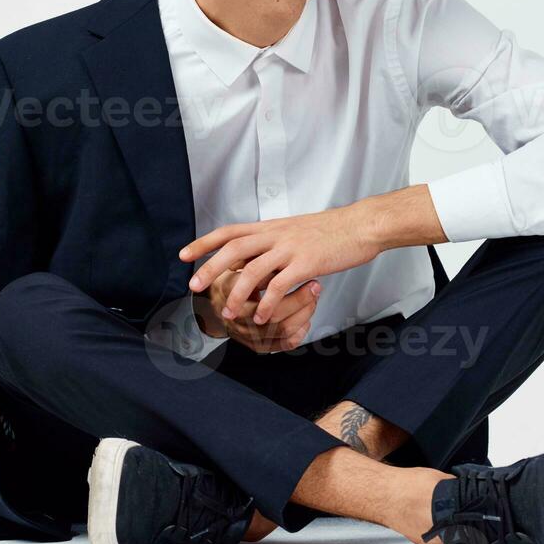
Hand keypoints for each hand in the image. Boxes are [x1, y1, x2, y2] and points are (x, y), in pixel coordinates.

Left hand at [181, 205, 382, 326]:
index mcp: (270, 228)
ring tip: (228, 313)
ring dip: (237, 294)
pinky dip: (268, 303)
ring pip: (253, 270)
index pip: (229, 231)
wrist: (359, 226)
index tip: (184, 255)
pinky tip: (263, 318)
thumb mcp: (293, 232)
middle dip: (210, 267)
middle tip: (193, 286)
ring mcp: (291, 248)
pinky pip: (280, 285)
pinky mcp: (307, 263)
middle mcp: (276, 235)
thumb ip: (271, 244)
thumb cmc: (329, 232)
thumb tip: (250, 257)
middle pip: (234, 248)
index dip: (204, 242)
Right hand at [196, 268, 321, 352]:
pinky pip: (286, 343)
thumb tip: (275, 252)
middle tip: (315, 285)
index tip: (300, 269)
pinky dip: (301, 330)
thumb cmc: (230, 281)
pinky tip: (306, 316)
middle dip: (300, 300)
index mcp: (229, 294)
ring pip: (284, 330)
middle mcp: (237, 319)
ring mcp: (249, 335)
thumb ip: (252, 260)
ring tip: (313, 297)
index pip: (258, 292)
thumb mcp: (234, 265)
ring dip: (304, 313)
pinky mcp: (259, 346)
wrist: (215, 307)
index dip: (282, 282)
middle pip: (274, 315)